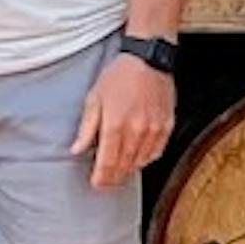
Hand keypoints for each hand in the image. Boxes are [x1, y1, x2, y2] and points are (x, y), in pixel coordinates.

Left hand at [72, 49, 173, 190]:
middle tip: (106, 182)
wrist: (148, 59)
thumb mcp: (95, 97)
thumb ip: (87, 127)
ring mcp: (154, 130)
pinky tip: (138, 158)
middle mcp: (136, 131)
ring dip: (129, 170)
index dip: (101, 178)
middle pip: (124, 166)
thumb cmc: (119, 75)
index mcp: (115, 124)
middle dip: (114, 177)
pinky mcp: (167, 126)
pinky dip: (146, 159)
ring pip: (141, 162)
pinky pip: (157, 153)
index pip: (108, 162)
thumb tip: (77, 150)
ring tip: (119, 172)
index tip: (96, 184)